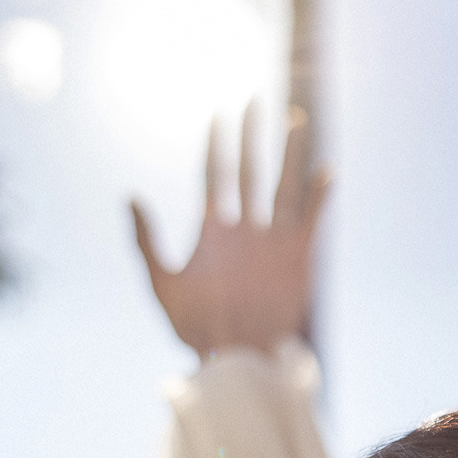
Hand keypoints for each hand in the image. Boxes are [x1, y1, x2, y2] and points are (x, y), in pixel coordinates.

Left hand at [132, 105, 329, 358]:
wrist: (234, 357)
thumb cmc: (194, 328)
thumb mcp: (161, 284)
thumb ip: (146, 241)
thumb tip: (130, 197)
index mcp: (213, 231)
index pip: (213, 176)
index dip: (214, 145)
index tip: (215, 115)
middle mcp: (244, 229)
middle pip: (248, 170)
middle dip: (250, 136)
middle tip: (253, 99)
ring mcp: (272, 240)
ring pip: (282, 184)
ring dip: (288, 153)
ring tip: (294, 118)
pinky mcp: (297, 256)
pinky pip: (312, 218)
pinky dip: (319, 195)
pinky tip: (327, 170)